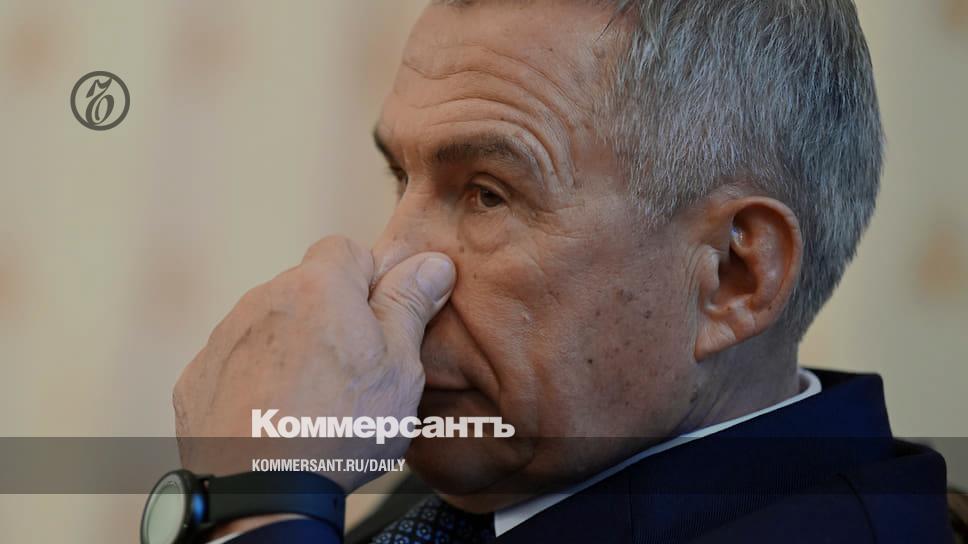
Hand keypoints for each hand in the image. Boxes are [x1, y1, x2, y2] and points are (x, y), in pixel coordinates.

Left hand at [172, 236, 454, 491]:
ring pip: (272, 326)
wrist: (262, 493)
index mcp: (318, 287)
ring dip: (294, 348)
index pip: (346, 250)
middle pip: (307, 290)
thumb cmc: (338, 429)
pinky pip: (237, 362)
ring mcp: (224, 338)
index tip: (380, 320)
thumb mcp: (399, 367)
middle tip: (353, 371)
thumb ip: (410, 305)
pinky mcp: (198, 377)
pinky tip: (275, 417)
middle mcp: (264, 299)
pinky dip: (256, 380)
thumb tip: (433, 262)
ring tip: (314, 403)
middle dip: (331, 317)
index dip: (370, 281)